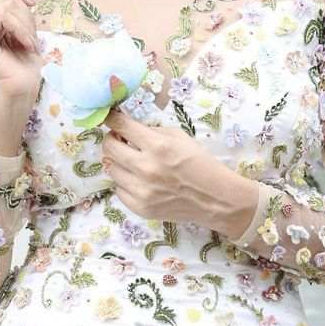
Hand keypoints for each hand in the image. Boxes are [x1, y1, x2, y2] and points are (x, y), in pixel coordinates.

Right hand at [0, 0, 42, 101]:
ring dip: (26, 25)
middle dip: (27, 16)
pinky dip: (20, 29)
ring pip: (7, 4)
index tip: (33, 5)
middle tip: (29, 40)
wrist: (18, 90)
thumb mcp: (26, 30)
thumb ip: (19, 10)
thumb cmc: (24, 67)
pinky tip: (23, 45)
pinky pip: (2, 15)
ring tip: (26, 45)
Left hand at [101, 109, 253, 232]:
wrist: (215, 199)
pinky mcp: (141, 208)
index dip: (112, 119)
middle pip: (109, 148)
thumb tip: (128, 129)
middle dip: (111, 139)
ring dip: (118, 161)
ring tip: (130, 161)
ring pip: (111, 169)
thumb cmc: (200, 164)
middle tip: (119, 139)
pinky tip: (138, 180)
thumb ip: (153, 131)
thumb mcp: (180, 137)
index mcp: (158, 146)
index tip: (109, 117)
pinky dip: (125, 182)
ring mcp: (141, 190)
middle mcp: (145, 168)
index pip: (121, 126)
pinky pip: (119, 190)